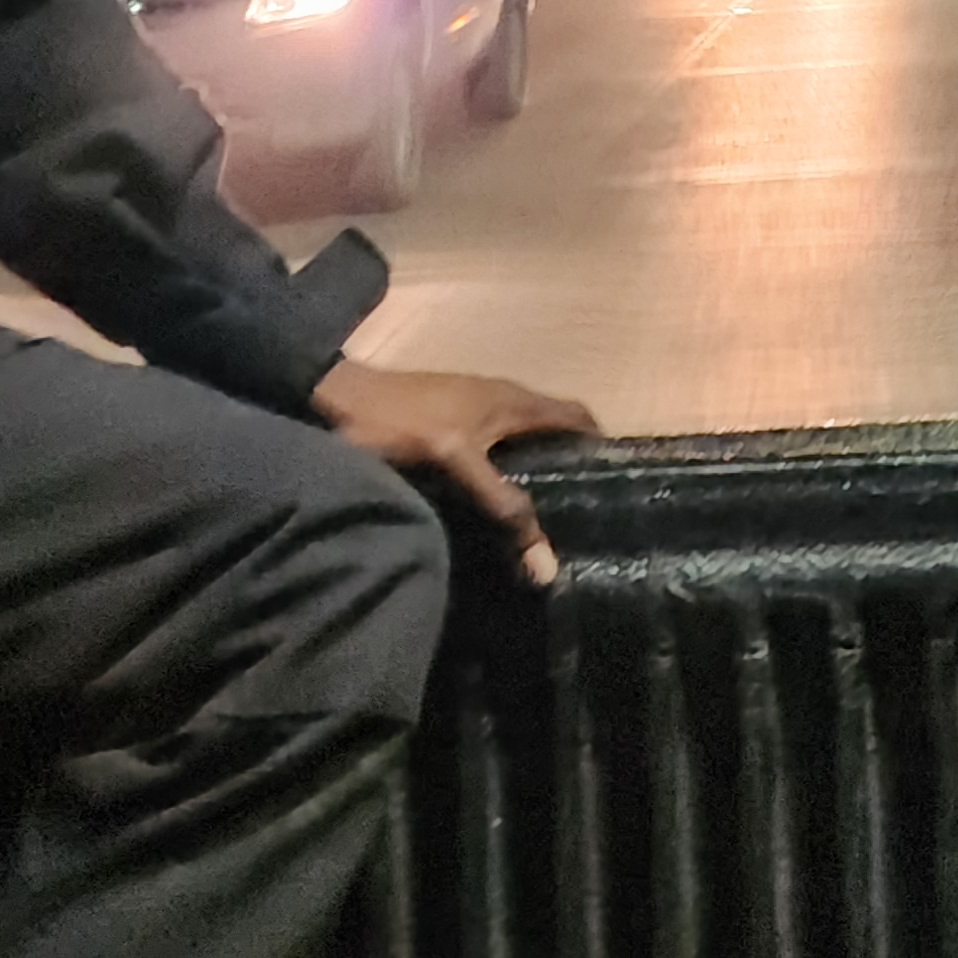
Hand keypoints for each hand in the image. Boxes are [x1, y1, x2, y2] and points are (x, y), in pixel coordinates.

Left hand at [312, 361, 601, 584]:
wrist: (338, 396)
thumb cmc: (402, 421)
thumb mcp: (456, 460)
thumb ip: (502, 503)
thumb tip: (547, 561)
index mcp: (514, 399)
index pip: (577, 414)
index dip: (601, 444)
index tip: (620, 484)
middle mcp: (503, 397)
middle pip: (554, 426)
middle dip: (574, 462)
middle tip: (587, 513)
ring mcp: (475, 407)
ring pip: (525, 436)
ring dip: (542, 467)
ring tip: (552, 516)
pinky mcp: (452, 423)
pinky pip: (500, 445)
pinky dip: (513, 470)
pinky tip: (501, 504)